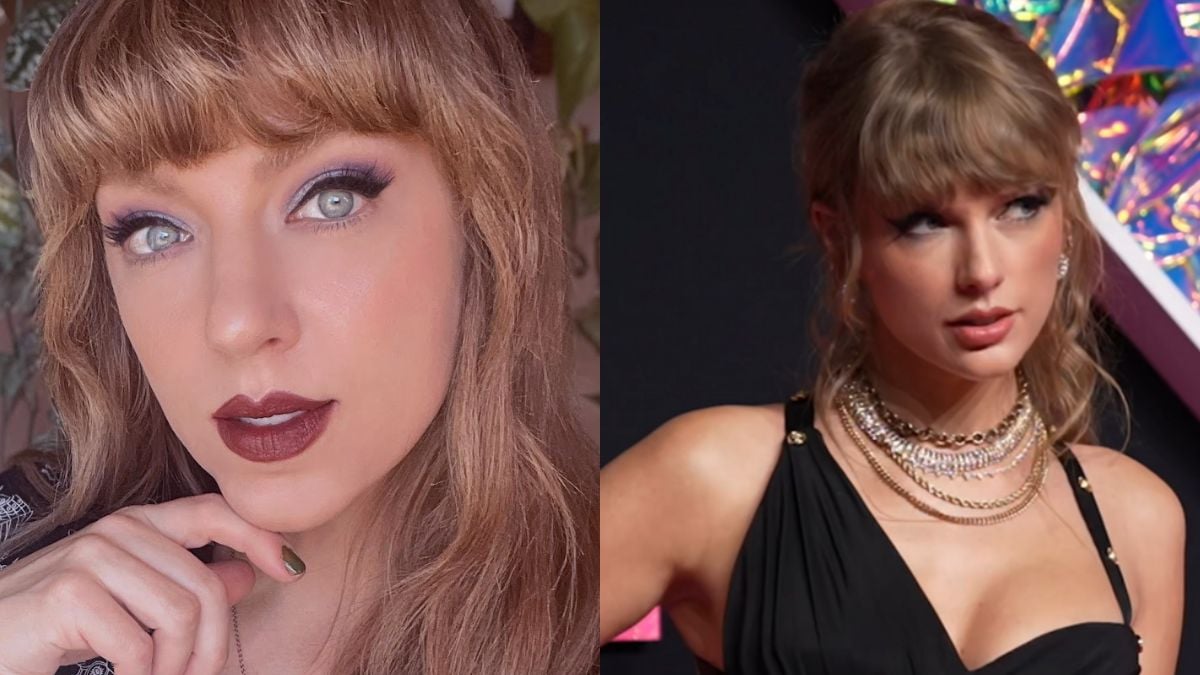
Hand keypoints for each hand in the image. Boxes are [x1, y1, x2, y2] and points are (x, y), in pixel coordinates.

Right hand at [0, 492, 303, 674]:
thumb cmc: (58, 625)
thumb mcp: (132, 603)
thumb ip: (187, 585)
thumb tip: (250, 572)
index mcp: (139, 524)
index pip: (214, 511)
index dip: (261, 536)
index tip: (292, 570)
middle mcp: (118, 529)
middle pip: (204, 587)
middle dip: (210, 648)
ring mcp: (91, 555)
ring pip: (179, 616)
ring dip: (175, 667)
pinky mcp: (68, 592)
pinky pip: (138, 646)